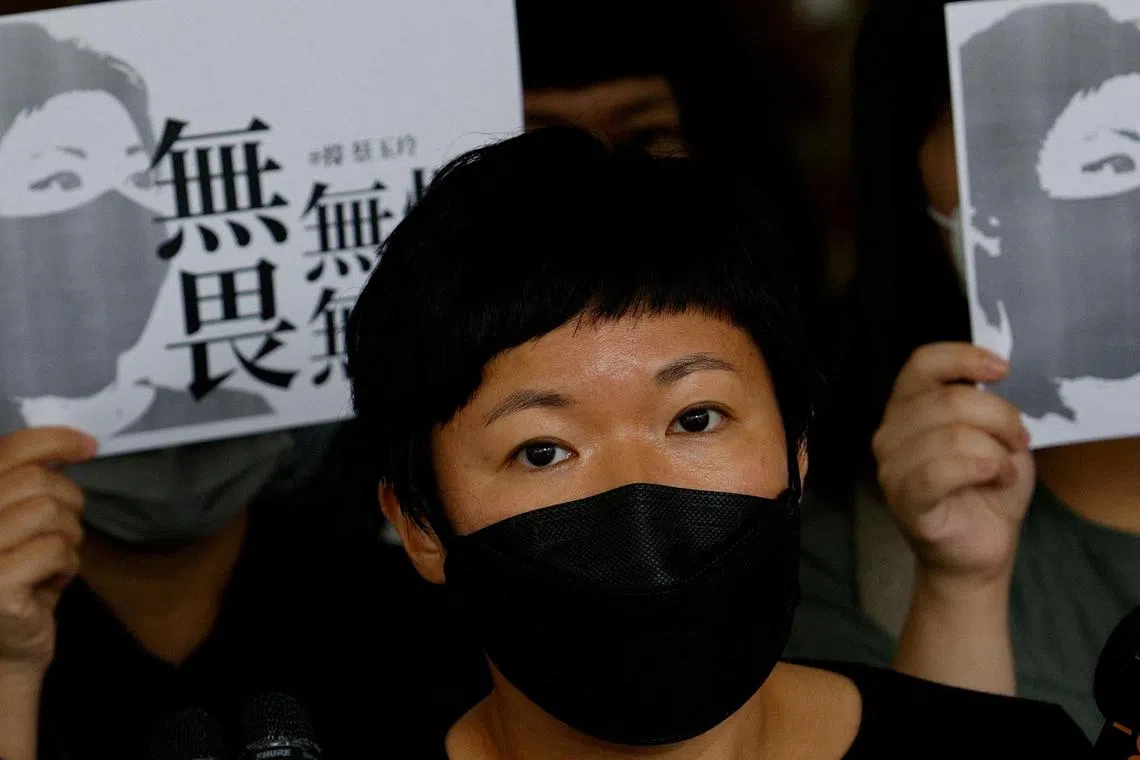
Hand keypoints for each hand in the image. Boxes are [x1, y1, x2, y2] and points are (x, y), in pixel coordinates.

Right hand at [0, 428, 94, 673]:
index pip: (8, 451)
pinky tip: (50, 582)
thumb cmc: (17, 580)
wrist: (4, 651)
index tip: (89, 445)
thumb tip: (72, 445)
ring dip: (68, 536)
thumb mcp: (19, 524)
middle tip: (65, 531)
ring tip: (53, 560)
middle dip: (68, 502)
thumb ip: (30, 486)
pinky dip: (67, 564)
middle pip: (37, 481)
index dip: (54, 439)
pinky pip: (57, 549)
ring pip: (51, 512)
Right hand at [873, 343, 1034, 589]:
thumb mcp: (995, 435)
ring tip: (1002, 471)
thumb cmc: (985, 489)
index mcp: (908, 408)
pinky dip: (977, 469)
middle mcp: (890, 432)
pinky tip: (992, 476)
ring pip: (951, 436)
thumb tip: (993, 376)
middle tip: (1018, 441)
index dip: (963, 357)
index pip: (922, 363)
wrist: (980, 549)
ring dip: (994, 452)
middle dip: (999, 418)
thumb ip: (985, 404)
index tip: (1002, 370)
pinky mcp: (905, 501)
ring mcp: (892, 468)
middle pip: (949, 400)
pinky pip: (938, 473)